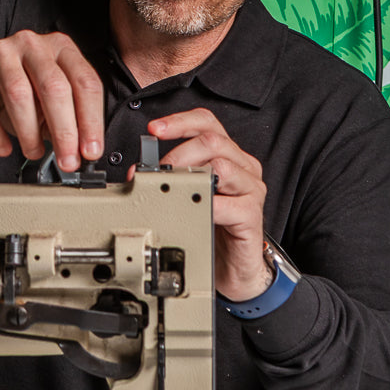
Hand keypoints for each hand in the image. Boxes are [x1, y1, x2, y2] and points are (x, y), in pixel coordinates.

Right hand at [0, 30, 103, 171]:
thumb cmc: (17, 88)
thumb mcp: (48, 98)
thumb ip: (67, 118)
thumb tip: (79, 150)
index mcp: (61, 48)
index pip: (85, 82)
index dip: (91, 120)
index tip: (90, 150)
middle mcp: (33, 44)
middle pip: (54, 87)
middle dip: (64, 131)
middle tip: (67, 159)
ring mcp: (1, 51)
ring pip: (19, 94)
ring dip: (29, 133)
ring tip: (34, 152)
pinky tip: (4, 147)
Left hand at [150, 109, 272, 301]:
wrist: (234, 268)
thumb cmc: (212, 228)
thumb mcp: (188, 195)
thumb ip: (171, 177)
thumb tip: (138, 171)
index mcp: (228, 156)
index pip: (207, 123)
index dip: (179, 121)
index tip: (154, 129)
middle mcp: (243, 168)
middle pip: (213, 140)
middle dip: (178, 153)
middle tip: (157, 171)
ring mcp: (250, 190)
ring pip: (222, 165)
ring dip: (190, 175)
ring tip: (171, 190)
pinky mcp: (252, 214)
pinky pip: (229, 203)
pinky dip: (206, 204)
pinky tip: (193, 211)